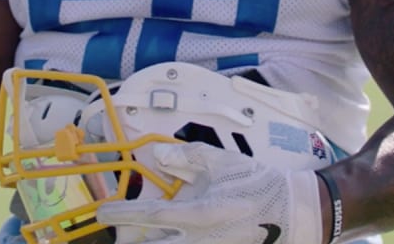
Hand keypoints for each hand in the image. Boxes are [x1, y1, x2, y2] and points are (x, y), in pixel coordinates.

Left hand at [96, 142, 322, 243]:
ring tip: (140, 238)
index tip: (102, 212)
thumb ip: (187, 158)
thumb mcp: (221, 162)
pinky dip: (171, 243)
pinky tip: (165, 238)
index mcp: (198, 215)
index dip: (122, 214)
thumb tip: (159, 157)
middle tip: (118, 238)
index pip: (150, 217)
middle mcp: (199, 241)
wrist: (291, 212)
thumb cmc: (255, 184)